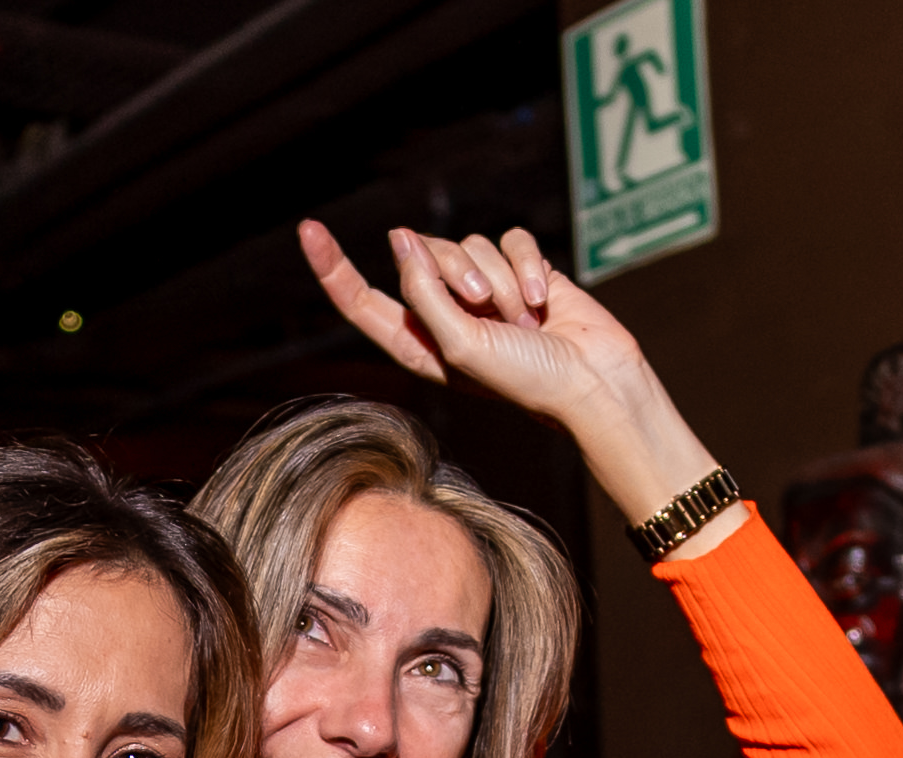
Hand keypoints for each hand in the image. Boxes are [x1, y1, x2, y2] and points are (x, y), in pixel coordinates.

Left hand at [298, 221, 720, 535]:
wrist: (594, 383)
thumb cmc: (526, 383)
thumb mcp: (460, 345)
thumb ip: (423, 293)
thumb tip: (401, 239)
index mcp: (419, 345)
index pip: (364, 301)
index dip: (334, 268)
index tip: (309, 228)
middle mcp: (447, 315)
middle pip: (424, 257)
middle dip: (456, 274)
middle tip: (487, 309)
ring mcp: (487, 291)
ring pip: (470, 244)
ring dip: (498, 277)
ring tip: (523, 316)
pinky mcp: (524, 271)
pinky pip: (512, 239)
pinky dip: (526, 265)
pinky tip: (544, 299)